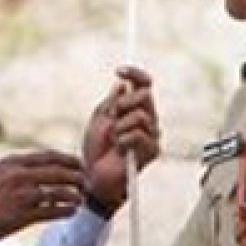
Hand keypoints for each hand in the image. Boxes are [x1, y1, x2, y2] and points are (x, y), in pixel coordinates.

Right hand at [0, 150, 84, 245]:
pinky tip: (70, 212)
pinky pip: (53, 212)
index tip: (80, 164)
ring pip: (60, 192)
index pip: (49, 156)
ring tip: (80, 199)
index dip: (69, 160)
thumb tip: (45, 169)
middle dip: (77, 177)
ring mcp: (21, 195)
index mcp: (12, 162)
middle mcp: (18, 175)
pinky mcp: (22, 215)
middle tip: (86, 182)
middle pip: (59, 172)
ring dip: (74, 195)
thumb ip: (20, 170)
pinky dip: (66, 211)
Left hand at [82, 66, 160, 211]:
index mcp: (135, 109)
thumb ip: (111, 101)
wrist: (94, 175)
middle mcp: (148, 120)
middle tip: (111, 117)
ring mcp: (152, 135)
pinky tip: (119, 150)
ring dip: (119, 126)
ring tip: (113, 140)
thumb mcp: (99, 119)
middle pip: (145, 95)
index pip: (144, 85)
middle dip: (122, 103)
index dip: (135, 73)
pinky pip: (138, 134)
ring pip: (140, 115)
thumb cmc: (95, 150)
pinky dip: (122, 140)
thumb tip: (122, 84)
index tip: (118, 70)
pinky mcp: (152, 151)